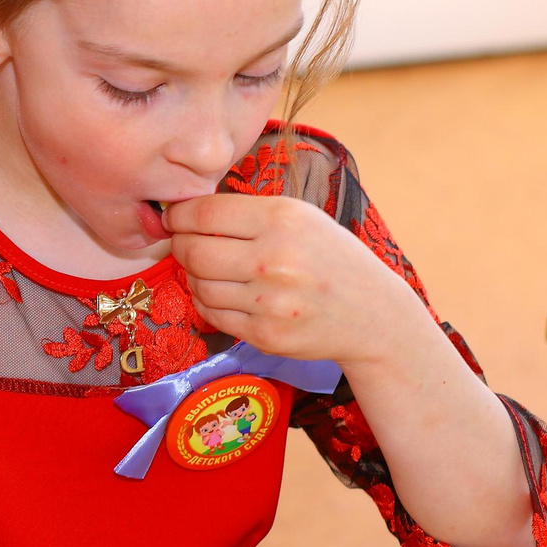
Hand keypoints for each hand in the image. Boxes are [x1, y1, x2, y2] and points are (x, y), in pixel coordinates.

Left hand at [165, 193, 414, 364]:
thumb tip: (186, 212)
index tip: (174, 218)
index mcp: (282, 219)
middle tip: (184, 243)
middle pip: (194, 251)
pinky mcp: (265, 334)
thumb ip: (248, 213)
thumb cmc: (331, 258)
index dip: (179, 216)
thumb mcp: (301, 218)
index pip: (205, 214)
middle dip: (181, 245)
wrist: (373, 313)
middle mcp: (274, 259)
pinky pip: (213, 315)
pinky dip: (207, 302)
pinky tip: (221, 293)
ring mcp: (269, 301)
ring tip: (207, 269)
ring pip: (200, 285)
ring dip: (194, 276)